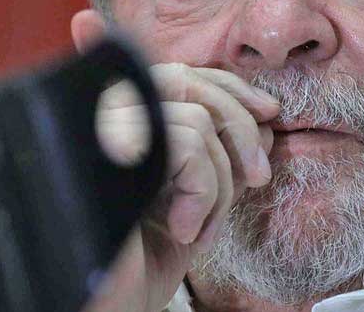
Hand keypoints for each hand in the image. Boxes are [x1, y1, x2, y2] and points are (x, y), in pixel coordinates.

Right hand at [84, 64, 278, 311]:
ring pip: (194, 121)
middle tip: (259, 176)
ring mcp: (96, 136)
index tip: (267, 115)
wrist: (100, 310)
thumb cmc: (135, 266)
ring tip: (198, 230)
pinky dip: (203, 194)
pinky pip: (186, 146)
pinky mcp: (103, 155)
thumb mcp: (188, 205)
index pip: (176, 75)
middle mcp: (99, 121)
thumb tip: (263, 120)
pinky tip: (182, 231)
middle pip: (184, 81)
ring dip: (218, 185)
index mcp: (118, 127)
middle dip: (237, 125)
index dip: (226, 86)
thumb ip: (217, 158)